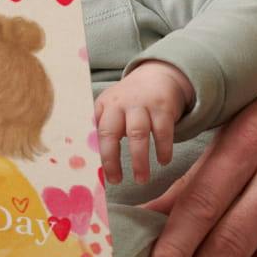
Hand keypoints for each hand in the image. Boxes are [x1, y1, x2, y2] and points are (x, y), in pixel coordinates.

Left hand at [95, 61, 192, 183]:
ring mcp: (141, 104)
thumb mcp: (111, 108)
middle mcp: (119, 103)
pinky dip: (163, 149)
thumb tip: (93, 162)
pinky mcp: (163, 107)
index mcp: (104, 105)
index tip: (101, 177)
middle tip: (116, 181)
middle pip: (110, 132)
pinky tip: (163, 161)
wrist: (158, 75)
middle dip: (112, 159)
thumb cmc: (130, 101)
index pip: (96, 132)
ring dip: (139, 159)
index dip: (97, 155)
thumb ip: (103, 129)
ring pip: (137, 133)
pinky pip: (163, 131)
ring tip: (142, 179)